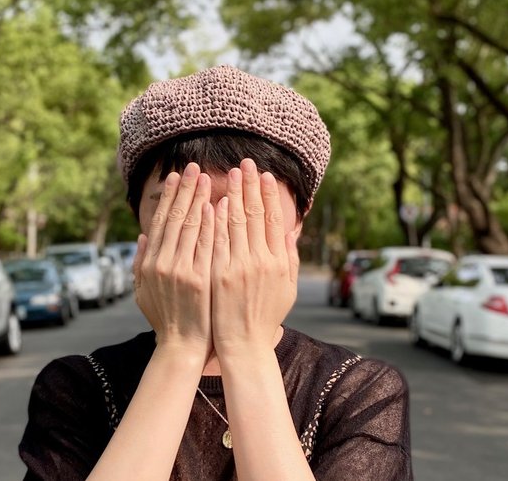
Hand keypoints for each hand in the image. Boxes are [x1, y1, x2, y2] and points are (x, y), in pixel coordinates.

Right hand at [133, 163, 214, 360]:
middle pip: (176, 217)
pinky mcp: (200, 280)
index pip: (162, 221)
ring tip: (207, 177)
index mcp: (150, 262)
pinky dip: (211, 224)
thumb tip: (143, 235)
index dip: (170, 197)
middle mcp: (163, 263)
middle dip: (186, 190)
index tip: (177, 176)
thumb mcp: (143, 291)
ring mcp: (182, 271)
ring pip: (191, 226)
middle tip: (194, 167)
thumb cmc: (164, 318)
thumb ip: (141, 262)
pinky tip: (216, 205)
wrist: (181, 347)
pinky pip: (207, 245)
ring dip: (199, 199)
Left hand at [211, 158, 299, 356]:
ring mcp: (240, 267)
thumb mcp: (287, 289)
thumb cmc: (265, 316)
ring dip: (234, 194)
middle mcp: (262, 261)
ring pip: (237, 222)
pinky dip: (218, 219)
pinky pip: (218, 240)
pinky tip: (217, 201)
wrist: (244, 344)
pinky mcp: (220, 273)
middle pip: (256, 215)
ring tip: (231, 173)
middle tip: (246, 163)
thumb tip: (289, 234)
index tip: (265, 176)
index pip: (274, 220)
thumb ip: (289, 259)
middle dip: (251, 186)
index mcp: (280, 262)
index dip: (270, 196)